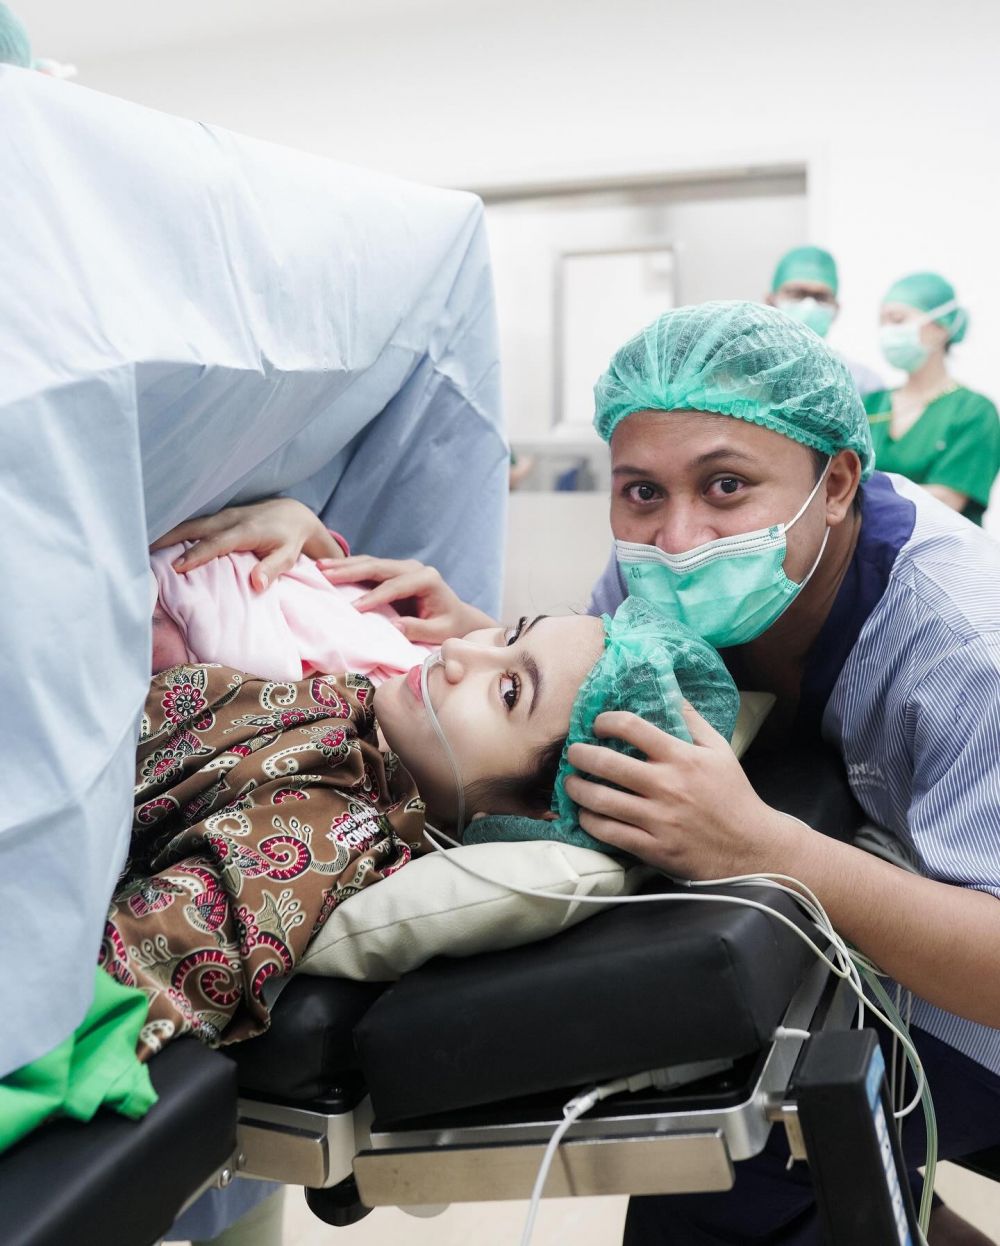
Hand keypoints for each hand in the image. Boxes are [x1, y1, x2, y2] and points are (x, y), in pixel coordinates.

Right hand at [150, 498, 343, 591]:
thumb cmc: (290, 539)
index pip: (217, 543)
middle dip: (168, 539)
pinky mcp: (218, 517)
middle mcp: (230, 519)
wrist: (292, 513)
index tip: (177, 567)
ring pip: (190, 524)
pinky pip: (193, 525)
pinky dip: (175, 532)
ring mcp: (222, 516)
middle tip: (142, 552)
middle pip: (194, 528)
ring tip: (141, 547)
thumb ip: (273, 569)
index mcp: (246, 530)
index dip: (197, 555)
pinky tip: (158, 543)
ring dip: (167, 534)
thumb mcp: (288, 556)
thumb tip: (257, 584)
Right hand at [315, 555, 495, 643]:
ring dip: (344, 565)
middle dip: (350, 571)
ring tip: (319, 567)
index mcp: (427, 579)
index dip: (373, 597)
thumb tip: (394, 627)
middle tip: (324, 574)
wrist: (457, 617)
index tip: (352, 608)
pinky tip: (330, 568)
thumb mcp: (439, 632)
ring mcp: (403, 567)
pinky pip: (369, 567)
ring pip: (370, 563)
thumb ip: (418, 629)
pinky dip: (349, 567)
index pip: (395, 587)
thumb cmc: (449, 627)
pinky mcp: (393, 571)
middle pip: (378, 567)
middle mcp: (414, 568)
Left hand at [563, 703, 798, 879]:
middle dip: (580, 754)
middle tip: (573, 753)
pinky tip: (584, 814)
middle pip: (608, 763)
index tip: (597, 725)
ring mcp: (658, 819)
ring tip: (570, 783)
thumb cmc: (733, 795)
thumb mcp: (720, 750)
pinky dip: (589, 821)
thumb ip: (692, 721)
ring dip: (577, 789)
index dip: (606, 721)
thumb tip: (670, 692)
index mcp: (682, 757)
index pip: (632, 727)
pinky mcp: (654, 848)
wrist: (751, 848)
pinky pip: (610, 833)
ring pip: (602, 800)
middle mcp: (667, 786)